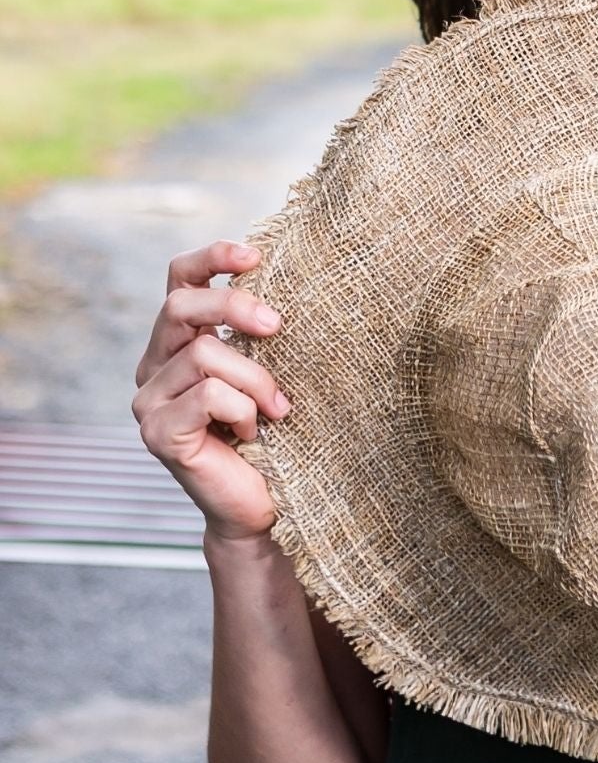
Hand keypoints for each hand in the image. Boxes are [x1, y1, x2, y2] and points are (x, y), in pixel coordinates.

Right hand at [132, 240, 288, 541]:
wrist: (258, 506)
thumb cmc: (269, 435)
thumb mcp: (264, 370)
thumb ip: (255, 333)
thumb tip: (281, 289)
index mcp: (178, 344)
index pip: (179, 279)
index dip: (211, 257)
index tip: (254, 256)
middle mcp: (154, 368)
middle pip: (181, 305)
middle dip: (233, 305)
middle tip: (277, 325)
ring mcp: (150, 401)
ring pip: (205, 353)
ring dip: (255, 379)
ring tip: (276, 409)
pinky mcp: (158, 433)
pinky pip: (209, 395)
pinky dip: (243, 410)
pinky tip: (252, 434)